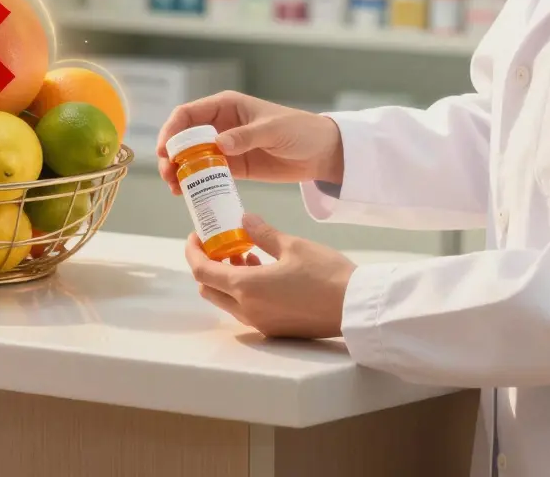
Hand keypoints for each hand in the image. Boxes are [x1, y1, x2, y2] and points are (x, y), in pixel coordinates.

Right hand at [157, 91, 343, 195]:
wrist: (322, 152)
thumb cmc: (299, 130)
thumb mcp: (273, 130)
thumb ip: (245, 136)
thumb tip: (218, 144)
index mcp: (226, 106)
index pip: (188, 114)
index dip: (172, 131)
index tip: (165, 151)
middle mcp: (220, 124)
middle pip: (184, 138)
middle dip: (172, 156)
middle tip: (169, 175)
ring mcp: (225, 146)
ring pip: (192, 157)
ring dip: (180, 171)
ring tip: (175, 189)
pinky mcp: (234, 166)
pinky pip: (208, 173)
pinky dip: (196, 182)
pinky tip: (189, 194)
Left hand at [185, 214, 355, 339]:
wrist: (356, 307)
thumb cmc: (326, 274)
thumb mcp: (292, 245)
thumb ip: (262, 233)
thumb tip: (243, 219)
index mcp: (246, 288)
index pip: (202, 272)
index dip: (193, 252)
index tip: (197, 236)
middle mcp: (247, 310)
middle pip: (209, 290)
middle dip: (208, 266)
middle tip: (221, 245)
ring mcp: (260, 323)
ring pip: (227, 302)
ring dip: (228, 279)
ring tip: (247, 255)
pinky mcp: (274, 329)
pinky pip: (246, 310)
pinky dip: (244, 291)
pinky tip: (264, 273)